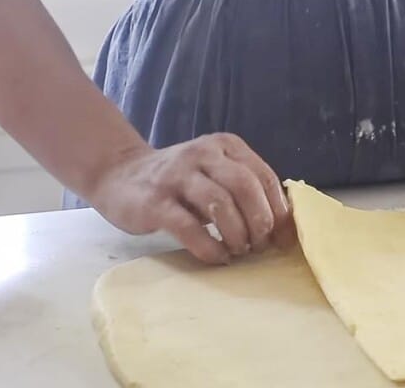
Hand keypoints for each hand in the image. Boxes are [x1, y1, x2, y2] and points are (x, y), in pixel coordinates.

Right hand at [86, 133, 294, 263]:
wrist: (119, 175)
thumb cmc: (181, 183)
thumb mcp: (216, 174)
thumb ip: (246, 190)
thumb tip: (285, 228)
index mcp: (226, 146)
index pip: (265, 176)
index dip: (279, 210)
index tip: (284, 238)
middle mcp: (203, 154)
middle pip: (246, 187)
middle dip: (260, 221)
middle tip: (260, 245)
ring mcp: (177, 176)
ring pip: (220, 204)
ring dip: (237, 234)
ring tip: (239, 251)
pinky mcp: (155, 202)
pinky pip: (189, 227)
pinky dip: (209, 247)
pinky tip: (218, 258)